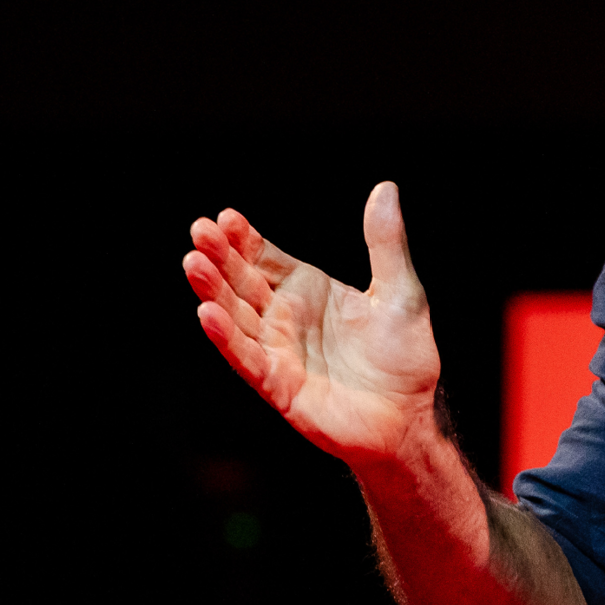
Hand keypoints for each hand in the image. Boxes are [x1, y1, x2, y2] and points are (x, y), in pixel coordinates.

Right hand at [182, 182, 442, 465]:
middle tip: (199, 231)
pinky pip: (246, 359)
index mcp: (307, 290)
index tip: (225, 216)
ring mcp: (277, 351)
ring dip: (213, 292)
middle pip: (241, 282)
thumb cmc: (404, 357)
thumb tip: (386, 188)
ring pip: (235, 316)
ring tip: (194, 263)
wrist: (410, 416)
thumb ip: (386, 243)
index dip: (243, 239)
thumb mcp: (401, 292)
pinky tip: (208, 315)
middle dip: (219, 257)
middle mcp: (284, 317)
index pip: (264, 257)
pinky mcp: (278, 385)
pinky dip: (226, 338)